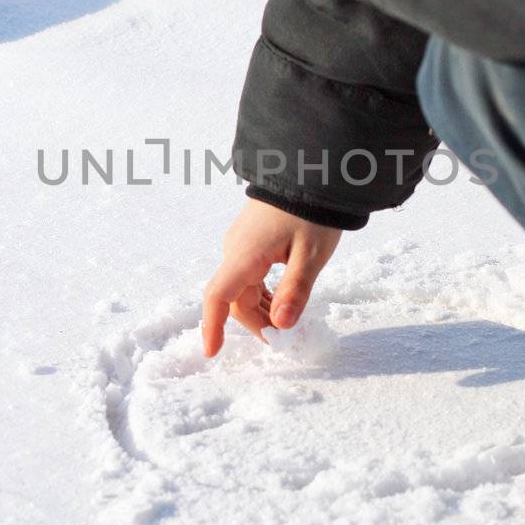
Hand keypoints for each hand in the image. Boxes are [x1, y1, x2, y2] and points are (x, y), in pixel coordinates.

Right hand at [202, 200, 342, 357]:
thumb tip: (281, 325)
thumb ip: (295, 291)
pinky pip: (249, 274)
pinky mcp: (250, 239)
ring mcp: (241, 243)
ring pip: (243, 288)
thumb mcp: (311, 255)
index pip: (219, 296)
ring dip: (260, 309)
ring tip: (287, 323)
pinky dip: (262, 293)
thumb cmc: (312, 211)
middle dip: (256, 323)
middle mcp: (235, 249)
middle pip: (236, 298)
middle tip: (286, 340)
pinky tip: (281, 300)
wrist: (311, 171)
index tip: (212, 353)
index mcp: (246, 254)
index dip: (212, 326)